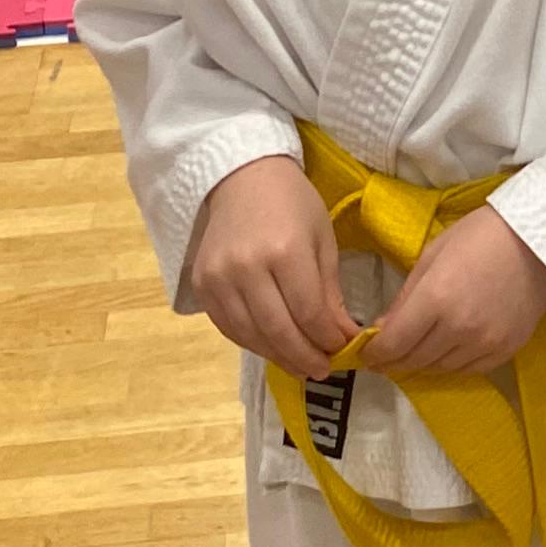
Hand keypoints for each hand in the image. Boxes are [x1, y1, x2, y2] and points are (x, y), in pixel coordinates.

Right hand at [187, 155, 357, 377]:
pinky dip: (252, 343)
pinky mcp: (201, 286)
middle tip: (322, 369)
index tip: (344, 349)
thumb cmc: (292, 203)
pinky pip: (228, 328)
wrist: (241, 177)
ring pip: (251, 336)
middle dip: (305, 357)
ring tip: (300, 365)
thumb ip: (329, 292)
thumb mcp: (322, 240)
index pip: (309, 313)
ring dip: (279, 357)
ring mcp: (218, 279)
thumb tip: (342, 338)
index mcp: (285, 251)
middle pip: (278, 331)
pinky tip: (272, 347)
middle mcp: (246, 268)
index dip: (328, 339)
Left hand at [357, 205, 545, 380]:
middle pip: (414, 361)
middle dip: (394, 361)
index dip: (374, 354)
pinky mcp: (507, 349)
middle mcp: (459, 328)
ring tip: (417, 351)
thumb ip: (405, 298)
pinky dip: (452, 364)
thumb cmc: (480, 235)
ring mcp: (485, 343)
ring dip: (423, 363)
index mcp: (435, 299)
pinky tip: (447, 351)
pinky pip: (469, 369)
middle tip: (386, 357)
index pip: (393, 344)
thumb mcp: (431, 256)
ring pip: (440, 369)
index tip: (366, 354)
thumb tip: (383, 329)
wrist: (538, 239)